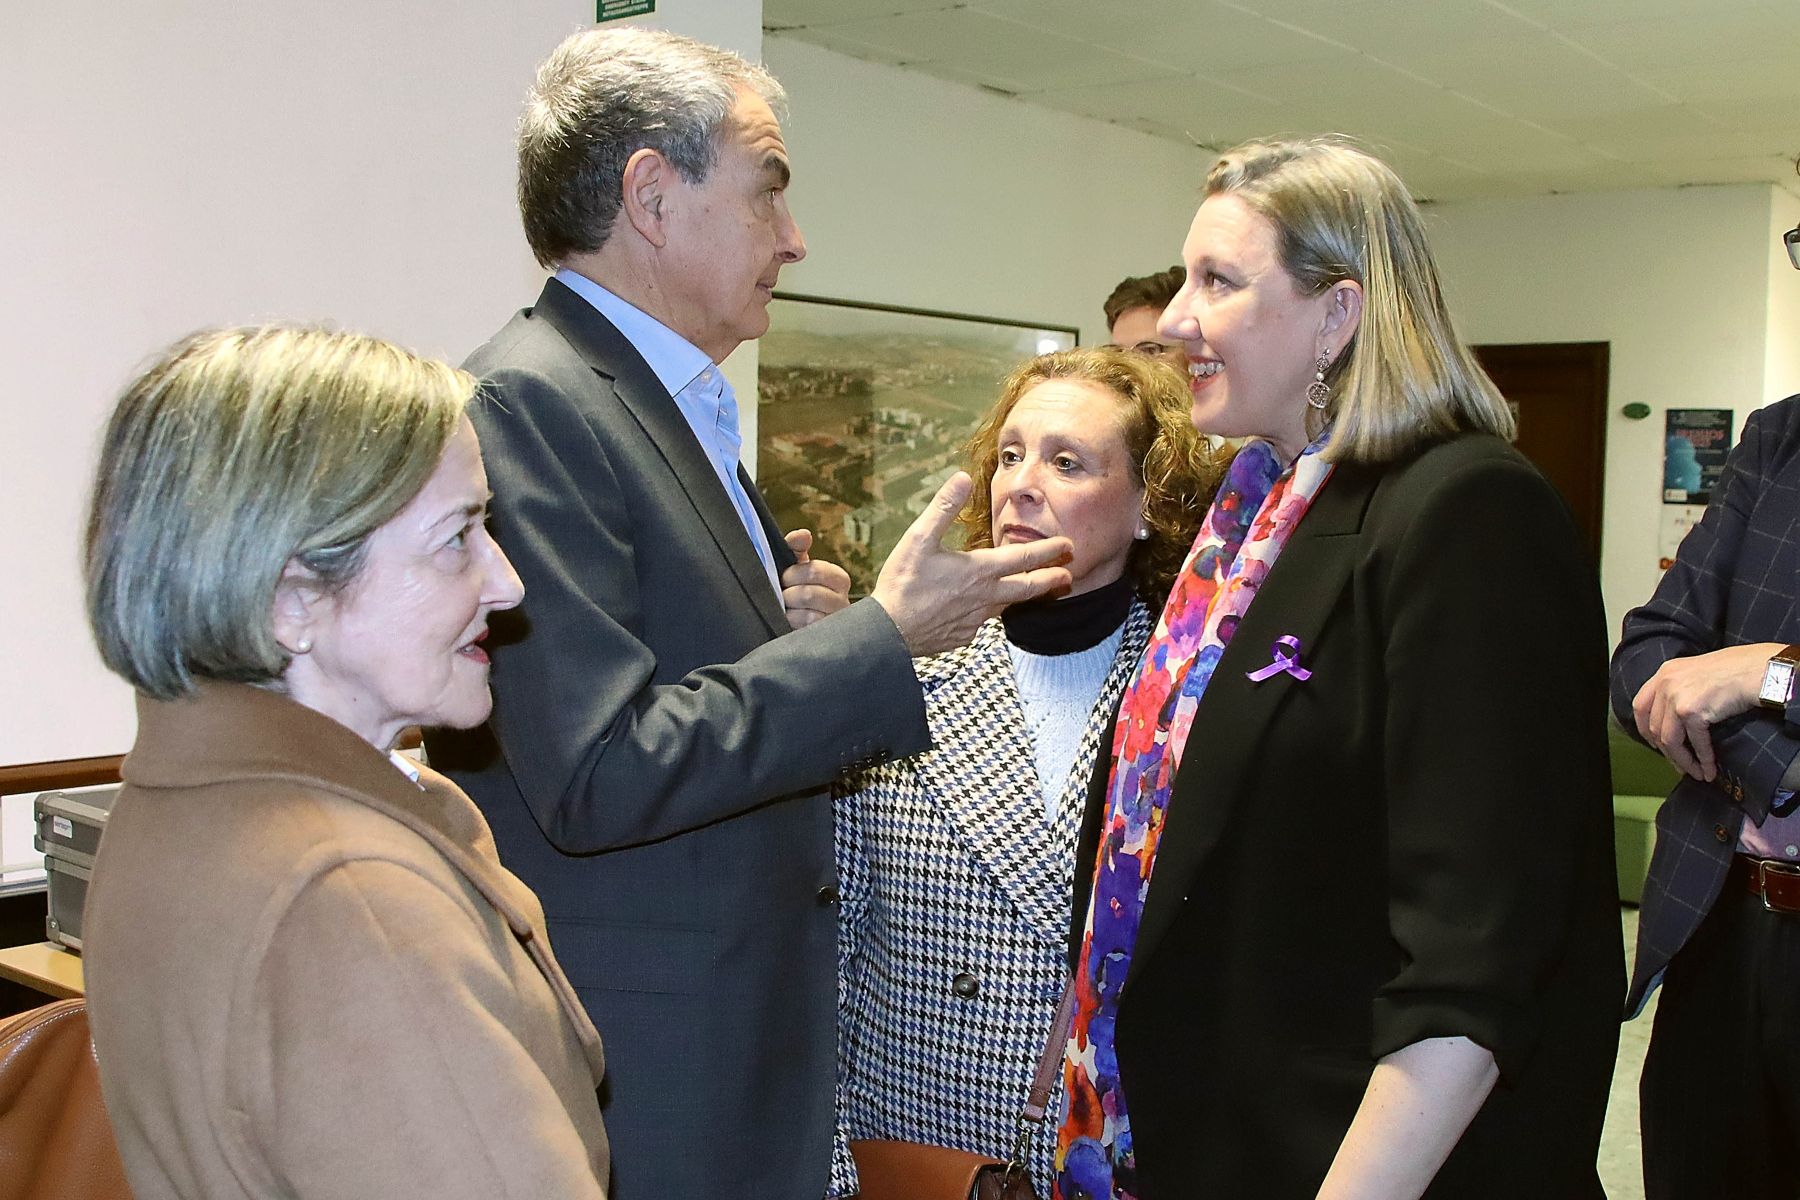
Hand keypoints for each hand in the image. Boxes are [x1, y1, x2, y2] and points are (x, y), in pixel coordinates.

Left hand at [781, 529, 851, 629]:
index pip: (816, 570)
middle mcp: (843, 602)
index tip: (785, 578)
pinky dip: (793, 626)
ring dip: (790, 612)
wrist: (793, 626)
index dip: (794, 574)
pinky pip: (806, 632)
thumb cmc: (796, 591)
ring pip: (807, 615)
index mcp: (838, 579)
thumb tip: (803, 535)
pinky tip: (790, 624)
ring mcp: (835, 624)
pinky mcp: (827, 641)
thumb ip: (796, 549)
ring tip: (787, 611)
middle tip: (783, 597)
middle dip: (789, 595)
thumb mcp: (796, 568)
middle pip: (809, 594)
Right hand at [869, 472, 1071, 656]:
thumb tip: (961, 477)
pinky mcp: (963, 634)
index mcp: (978, 570)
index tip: (1068, 545)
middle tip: (1069, 574)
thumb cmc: (902, 584)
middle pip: (1028, 587)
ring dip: (1026, 595)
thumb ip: (943, 507)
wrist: (889, 633)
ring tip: (1037, 589)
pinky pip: (984, 621)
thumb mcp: (918, 538)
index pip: (1023, 557)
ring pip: (1009, 605)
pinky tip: (986, 607)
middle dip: (1051, 578)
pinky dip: (992, 610)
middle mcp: (984, 596)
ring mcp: (975, 619)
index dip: (1049, 550)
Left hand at [1631, 642, 1782, 780]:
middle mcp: (1665, 683)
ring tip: (1696, 772)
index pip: (1640, 706)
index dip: (1645, 729)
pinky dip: (1702, 759)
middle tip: (1680, 766)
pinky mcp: (1691, 710)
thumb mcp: (1696, 673)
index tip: (1655, 744)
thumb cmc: (1736, 671)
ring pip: (1669, 740)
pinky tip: (1709, 768)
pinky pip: (1694, 742)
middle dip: (1667, 752)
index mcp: (1664, 673)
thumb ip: (1679, 690)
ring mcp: (1676, 697)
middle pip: (1653, 727)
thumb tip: (1674, 721)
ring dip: (1683, 761)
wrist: (1758, 670)